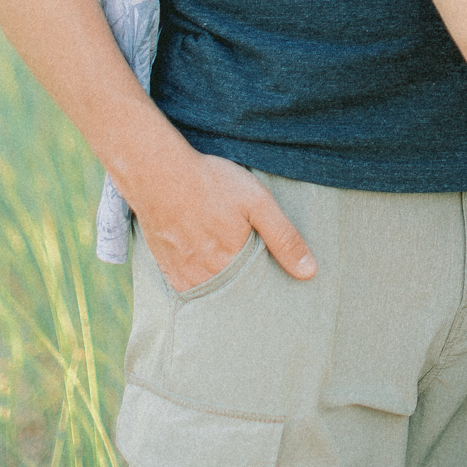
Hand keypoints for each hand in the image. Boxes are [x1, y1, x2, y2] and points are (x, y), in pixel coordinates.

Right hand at [131, 148, 316, 292]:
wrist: (157, 173)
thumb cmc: (210, 183)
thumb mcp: (257, 202)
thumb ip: (283, 238)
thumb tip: (310, 272)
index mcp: (232, 265)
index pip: (258, 291)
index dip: (268, 286)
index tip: (276, 283)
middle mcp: (207, 277)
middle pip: (235, 294)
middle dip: (246, 289)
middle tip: (252, 274)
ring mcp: (183, 275)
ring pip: (212, 292)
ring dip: (223, 286)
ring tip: (231, 270)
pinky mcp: (166, 268)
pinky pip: (188, 288)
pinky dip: (200, 283)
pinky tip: (207, 267)